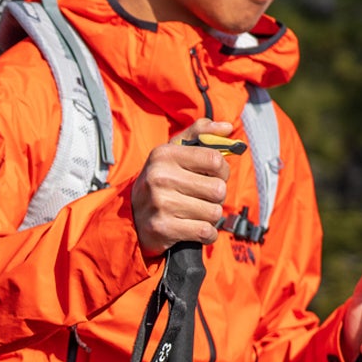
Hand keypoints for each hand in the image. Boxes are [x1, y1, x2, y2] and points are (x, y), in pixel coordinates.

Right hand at [130, 118, 236, 257]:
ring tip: (195, 212)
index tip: (214, 175)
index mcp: (164, 154)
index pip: (215, 159)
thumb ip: (201, 133)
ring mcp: (160, 204)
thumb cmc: (163, 179)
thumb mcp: (175, 151)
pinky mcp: (163, 229)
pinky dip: (207, 233)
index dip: (222, 170)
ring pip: (214, 212)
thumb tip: (228, 128)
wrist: (133, 216)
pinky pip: (206, 232)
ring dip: (210, 215)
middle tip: (202, 197)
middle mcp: (159, 177)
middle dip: (216, 196)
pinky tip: (195, 228)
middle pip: (218, 189)